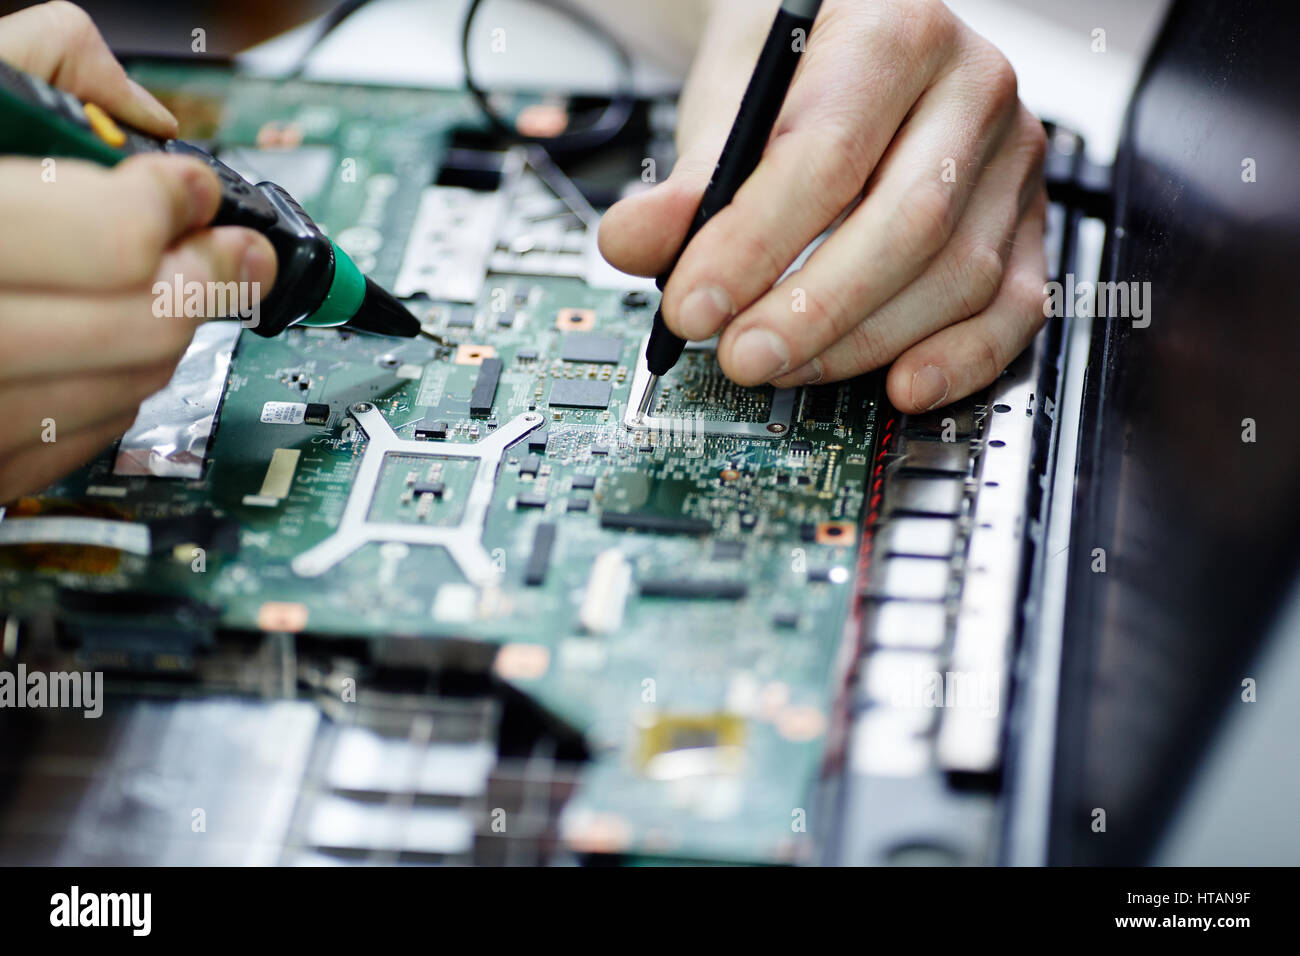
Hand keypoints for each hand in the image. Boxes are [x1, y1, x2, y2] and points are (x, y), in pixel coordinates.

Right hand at [0, 2, 276, 501]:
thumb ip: (44, 71)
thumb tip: (147, 116)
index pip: (114, 240)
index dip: (175, 204)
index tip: (193, 188)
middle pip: (145, 325)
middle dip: (207, 275)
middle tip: (230, 248)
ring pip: (134, 385)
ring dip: (169, 329)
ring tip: (158, 283)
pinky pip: (90, 434)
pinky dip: (118, 384)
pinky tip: (98, 339)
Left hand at [599, 0, 1047, 412]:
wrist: (850, 39)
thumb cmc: (794, 62)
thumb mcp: (728, 97)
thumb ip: (686, 178)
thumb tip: (634, 245)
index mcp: (896, 30)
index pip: (828, 156)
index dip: (754, 245)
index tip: (693, 307)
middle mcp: (972, 88)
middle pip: (907, 224)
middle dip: (814, 310)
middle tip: (741, 356)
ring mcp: (1010, 160)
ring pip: (958, 275)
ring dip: (863, 342)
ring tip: (783, 365)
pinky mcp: (1027, 223)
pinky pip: (1012, 307)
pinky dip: (958, 360)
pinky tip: (900, 384)